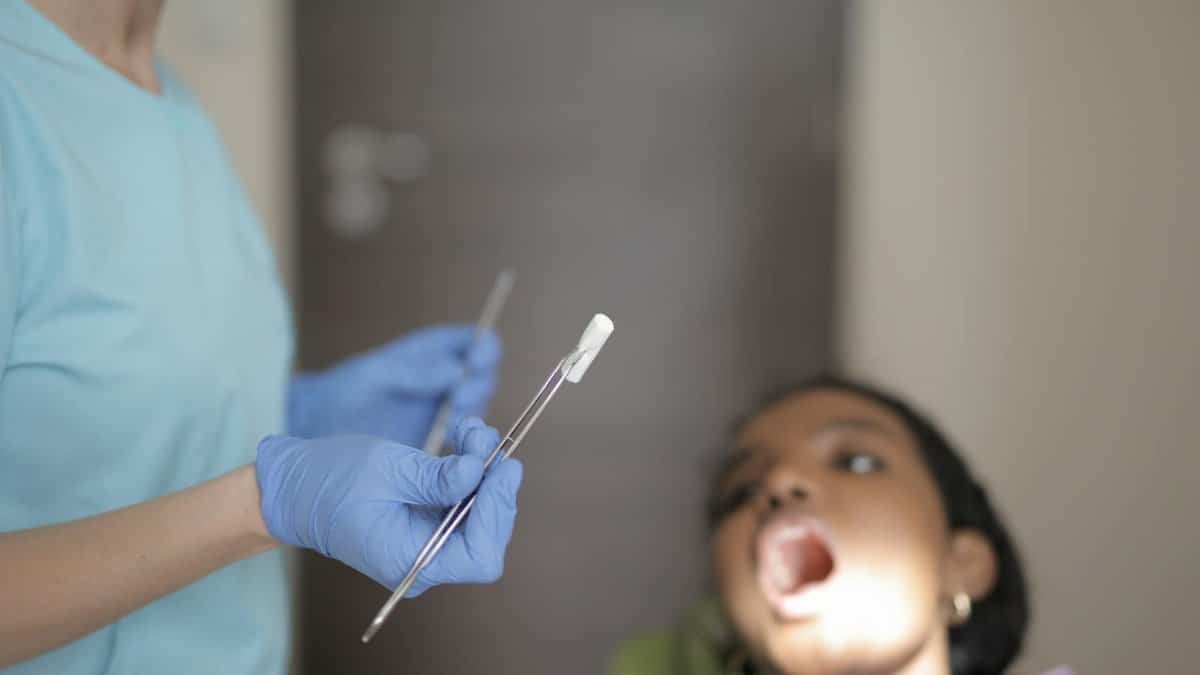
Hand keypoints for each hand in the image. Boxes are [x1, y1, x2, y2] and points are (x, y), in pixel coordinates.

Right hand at [255, 418, 521, 594]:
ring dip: (484, 468)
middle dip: (493, 484)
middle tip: (487, 439)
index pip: (480, 556)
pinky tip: (464, 436)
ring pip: (480, 510)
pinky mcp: (431, 521)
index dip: (497, 514)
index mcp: (412, 562)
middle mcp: (427, 560)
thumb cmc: (332, 482)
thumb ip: (435, 477)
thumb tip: (478, 471)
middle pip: (487, 533)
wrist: (299, 488)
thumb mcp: (386, 471)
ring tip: (472, 429)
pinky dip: (470, 468)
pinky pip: (464, 499)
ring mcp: (431, 542)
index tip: (503, 469)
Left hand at [287, 324, 500, 446]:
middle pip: (483, 379)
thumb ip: (414, 371)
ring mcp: (444, 415)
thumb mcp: (373, 374)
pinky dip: (465, 448)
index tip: (475, 361)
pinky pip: (463, 446)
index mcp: (434, 353)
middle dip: (478, 386)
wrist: (316, 431)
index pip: (474, 342)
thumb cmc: (341, 392)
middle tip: (457, 397)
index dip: (483, 349)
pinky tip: (454, 451)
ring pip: (477, 413)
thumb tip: (458, 370)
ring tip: (454, 423)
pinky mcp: (438, 446)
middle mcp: (446, 383)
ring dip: (474, 417)